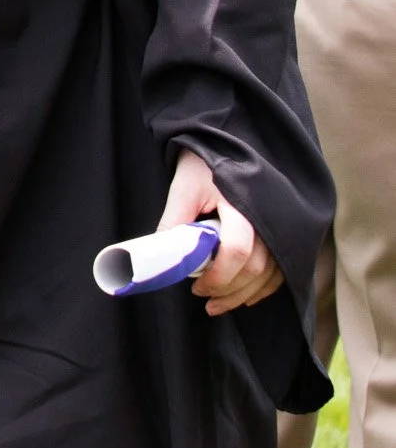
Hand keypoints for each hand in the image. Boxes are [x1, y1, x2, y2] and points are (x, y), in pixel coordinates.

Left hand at [160, 149, 282, 314]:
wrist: (229, 143)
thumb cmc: (204, 164)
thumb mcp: (183, 188)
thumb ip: (175, 222)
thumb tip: (161, 258)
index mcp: (243, 205)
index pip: (237, 250)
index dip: (218, 276)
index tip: (197, 287)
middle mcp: (269, 219)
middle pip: (256, 267)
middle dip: (229, 290)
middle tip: (204, 298)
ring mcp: (281, 226)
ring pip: (270, 274)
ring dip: (245, 295)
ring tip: (218, 304)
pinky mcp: (285, 232)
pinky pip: (280, 269)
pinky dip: (263, 287)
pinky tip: (245, 296)